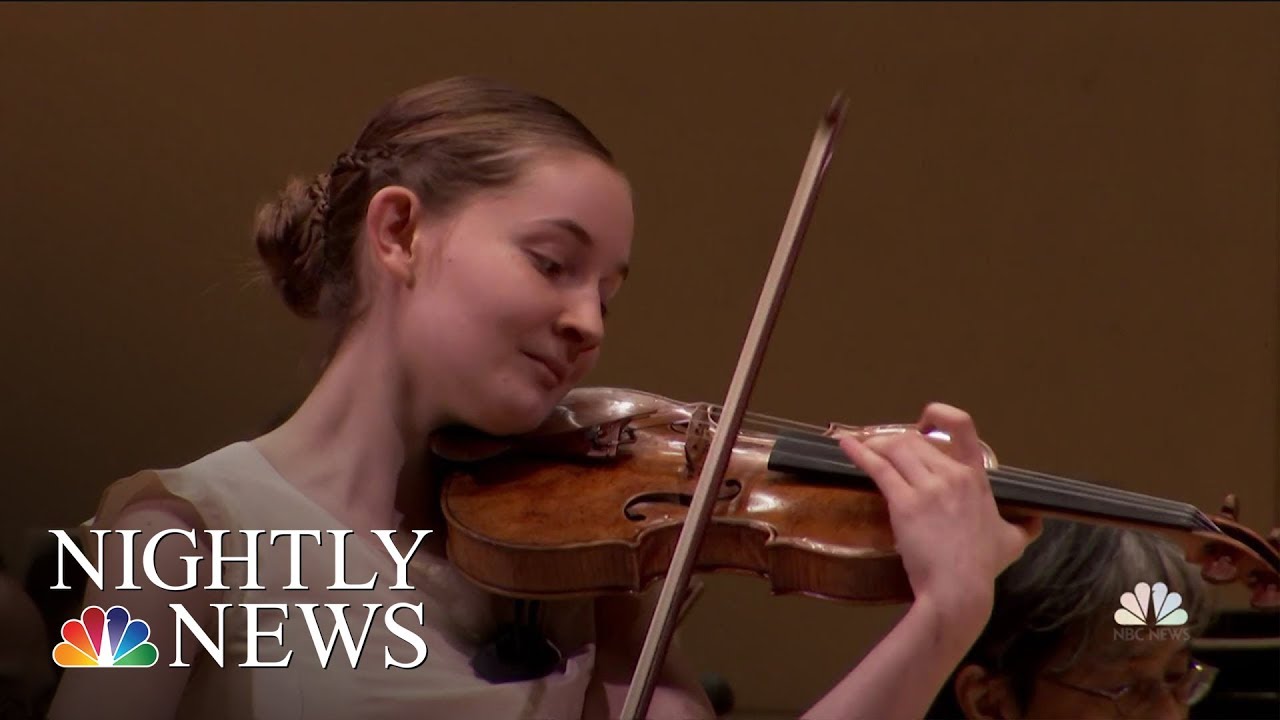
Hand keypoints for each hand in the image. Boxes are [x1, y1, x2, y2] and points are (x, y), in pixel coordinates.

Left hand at [838, 403, 1040, 621]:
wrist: (959, 588)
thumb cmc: (982, 566)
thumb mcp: (1012, 542)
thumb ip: (1023, 526)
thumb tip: (1036, 522)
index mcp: (976, 477)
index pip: (962, 426)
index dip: (938, 415)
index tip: (923, 423)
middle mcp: (953, 475)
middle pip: (914, 440)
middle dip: (892, 441)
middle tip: (878, 449)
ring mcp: (929, 488)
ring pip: (895, 449)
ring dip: (873, 445)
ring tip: (861, 448)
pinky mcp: (905, 503)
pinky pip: (878, 468)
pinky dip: (857, 453)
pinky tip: (844, 445)